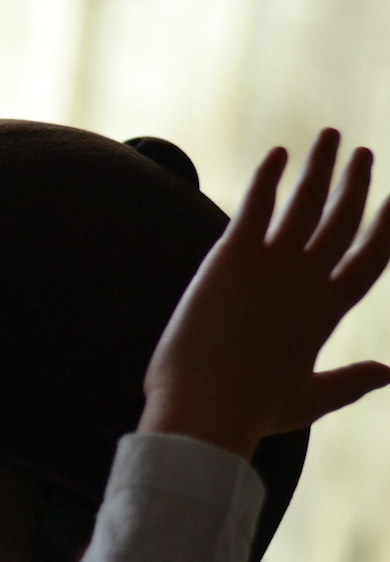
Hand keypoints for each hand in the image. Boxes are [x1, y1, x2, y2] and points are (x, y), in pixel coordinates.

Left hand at [140, 127, 389, 458]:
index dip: (388, 226)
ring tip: (330, 137)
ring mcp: (271, 264)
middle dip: (356, 183)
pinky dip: (269, 176)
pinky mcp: (230, 257)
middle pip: (342, 219)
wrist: (204, 412)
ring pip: (305, 201)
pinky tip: (277, 153)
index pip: (372, 258)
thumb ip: (352, 382)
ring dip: (321, 165)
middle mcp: (308, 280)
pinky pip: (255, 203)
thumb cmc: (250, 412)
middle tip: (364, 153)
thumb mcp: (309, 400)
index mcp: (328, 313)